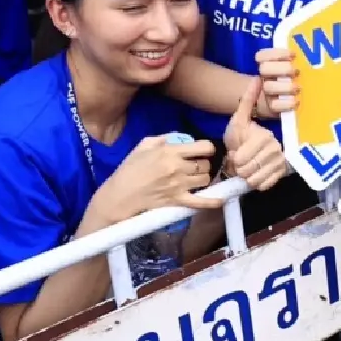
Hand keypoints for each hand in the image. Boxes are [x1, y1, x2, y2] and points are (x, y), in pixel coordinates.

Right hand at [97, 135, 219, 223]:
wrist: (120, 195)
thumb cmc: (130, 169)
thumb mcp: (144, 145)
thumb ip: (164, 138)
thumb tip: (181, 138)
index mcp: (170, 152)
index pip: (204, 147)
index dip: (207, 148)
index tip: (203, 151)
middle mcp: (178, 168)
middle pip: (206, 165)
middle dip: (204, 164)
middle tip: (196, 166)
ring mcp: (179, 185)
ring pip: (205, 180)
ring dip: (203, 179)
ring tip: (196, 178)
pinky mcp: (177, 201)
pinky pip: (200, 202)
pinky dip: (212, 202)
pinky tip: (220, 200)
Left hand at [222, 75, 286, 190]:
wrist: (247, 152)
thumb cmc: (240, 137)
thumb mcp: (238, 120)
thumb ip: (247, 101)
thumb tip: (257, 78)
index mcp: (265, 137)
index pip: (242, 158)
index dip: (234, 159)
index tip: (235, 152)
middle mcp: (277, 150)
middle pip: (247, 171)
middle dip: (239, 168)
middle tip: (240, 160)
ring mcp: (280, 164)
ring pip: (254, 180)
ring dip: (246, 176)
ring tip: (247, 167)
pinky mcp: (281, 176)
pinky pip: (263, 186)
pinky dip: (256, 183)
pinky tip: (256, 174)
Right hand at [253, 47, 299, 117]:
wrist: (279, 102)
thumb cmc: (292, 79)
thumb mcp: (291, 67)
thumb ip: (295, 60)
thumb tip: (312, 55)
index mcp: (267, 64)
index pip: (262, 55)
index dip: (277, 53)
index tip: (293, 55)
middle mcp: (265, 77)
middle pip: (264, 69)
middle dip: (283, 69)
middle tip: (297, 71)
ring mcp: (266, 92)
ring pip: (269, 87)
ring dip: (286, 87)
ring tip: (298, 88)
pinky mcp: (271, 107)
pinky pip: (275, 105)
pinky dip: (287, 103)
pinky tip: (296, 101)